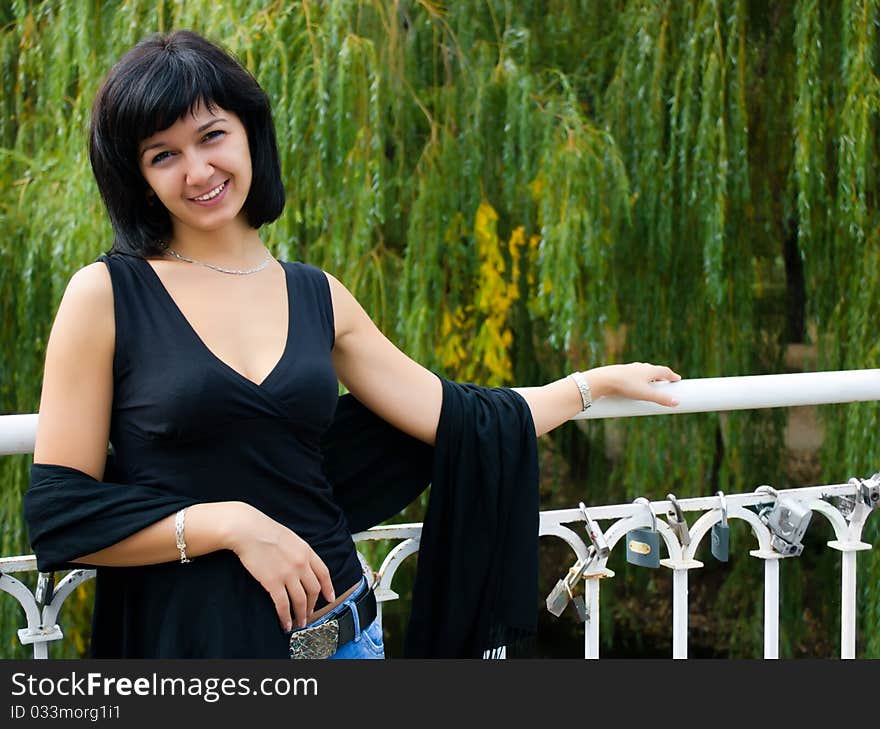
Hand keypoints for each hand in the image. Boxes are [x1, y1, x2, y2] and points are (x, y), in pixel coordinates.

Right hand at [225, 502, 335, 630]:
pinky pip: (283, 605)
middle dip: (313, 605)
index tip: (330, 598)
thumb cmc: (266, 531)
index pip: (324, 574)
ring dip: (301, 615)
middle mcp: (301, 564)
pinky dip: (286, 617)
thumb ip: (300, 552)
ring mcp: (288, 574)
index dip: (328, 588)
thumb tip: (303, 566)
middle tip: (309, 614)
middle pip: (314, 590)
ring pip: (301, 601)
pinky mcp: (273, 583)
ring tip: (299, 623)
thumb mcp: (291, 538)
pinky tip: (286, 624)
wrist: (248, 530)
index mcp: (307, 552)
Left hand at [586, 362, 680, 406]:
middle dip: (661, 377)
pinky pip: (633, 377)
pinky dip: (638, 381)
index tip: (677, 380)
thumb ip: (661, 399)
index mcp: (649, 370)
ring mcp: (630, 370)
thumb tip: (676, 403)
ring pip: (643, 373)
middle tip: (666, 383)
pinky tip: (634, 387)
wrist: (603, 380)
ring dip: (649, 379)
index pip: (665, 371)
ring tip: (651, 386)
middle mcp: (640, 367)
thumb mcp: (645, 394)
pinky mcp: (621, 374)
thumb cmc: (625, 385)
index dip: (672, 376)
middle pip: (654, 371)